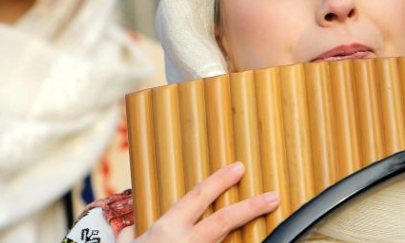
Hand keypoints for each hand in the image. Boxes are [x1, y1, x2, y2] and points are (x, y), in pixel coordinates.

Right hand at [118, 162, 278, 242]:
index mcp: (167, 229)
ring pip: (224, 242)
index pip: (198, 197)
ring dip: (244, 231)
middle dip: (250, 207)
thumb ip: (131, 234)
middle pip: (223, 221)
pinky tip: (250, 239)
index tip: (239, 168)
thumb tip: (133, 228)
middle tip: (273, 197)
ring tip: (266, 217)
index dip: (220, 181)